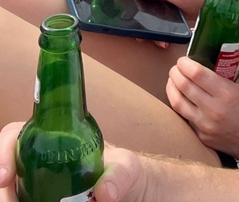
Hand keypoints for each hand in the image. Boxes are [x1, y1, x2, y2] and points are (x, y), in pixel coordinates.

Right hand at [0, 124, 146, 201]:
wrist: (132, 192)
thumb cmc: (126, 172)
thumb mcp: (127, 167)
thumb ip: (121, 172)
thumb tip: (106, 192)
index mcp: (54, 140)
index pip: (14, 136)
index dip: (2, 152)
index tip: (4, 177)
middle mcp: (39, 162)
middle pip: (6, 173)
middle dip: (3, 191)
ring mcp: (39, 186)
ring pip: (10, 193)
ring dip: (10, 199)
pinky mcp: (44, 200)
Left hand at [166, 55, 238, 162]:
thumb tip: (228, 42)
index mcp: (227, 93)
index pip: (197, 74)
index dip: (185, 64)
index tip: (183, 59)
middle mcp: (214, 110)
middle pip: (184, 87)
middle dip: (175, 73)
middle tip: (176, 67)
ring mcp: (206, 126)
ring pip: (178, 104)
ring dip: (172, 88)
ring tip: (173, 79)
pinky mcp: (202, 137)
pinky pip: (185, 118)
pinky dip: (180, 104)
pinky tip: (181, 96)